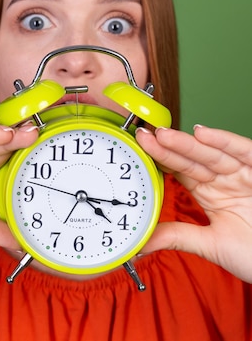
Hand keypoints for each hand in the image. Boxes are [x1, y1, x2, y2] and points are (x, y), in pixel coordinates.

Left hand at [136, 125, 251, 282]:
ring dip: (187, 143)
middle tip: (143, 137)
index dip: (161, 160)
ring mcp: (244, 174)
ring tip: (162, 135)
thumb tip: (140, 242)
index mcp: (211, 193)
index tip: (138, 152)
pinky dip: (225, 142)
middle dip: (167, 147)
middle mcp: (226, 179)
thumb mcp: (211, 244)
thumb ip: (177, 237)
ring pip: (212, 153)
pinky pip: (244, 152)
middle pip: (191, 159)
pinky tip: (202, 133)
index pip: (180, 171)